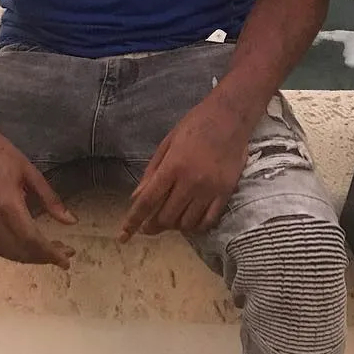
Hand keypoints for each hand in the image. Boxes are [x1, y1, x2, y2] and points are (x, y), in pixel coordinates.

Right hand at [0, 117, 76, 268]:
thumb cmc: (3, 155)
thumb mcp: (32, 173)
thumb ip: (51, 200)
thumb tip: (71, 222)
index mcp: (7, 204)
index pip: (31, 239)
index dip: (50, 253)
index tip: (67, 259)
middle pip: (19, 250)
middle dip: (43, 258)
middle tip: (64, 256)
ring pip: (5, 252)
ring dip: (28, 258)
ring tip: (49, 254)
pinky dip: (12, 252)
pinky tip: (27, 248)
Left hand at [119, 92, 249, 241]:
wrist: (230, 116)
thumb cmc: (195, 125)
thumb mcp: (167, 143)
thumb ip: (151, 172)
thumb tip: (136, 198)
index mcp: (173, 166)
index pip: (148, 202)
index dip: (133, 222)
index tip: (123, 237)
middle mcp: (191, 181)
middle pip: (166, 217)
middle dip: (153, 225)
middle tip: (149, 225)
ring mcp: (210, 188)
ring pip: (187, 223)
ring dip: (175, 226)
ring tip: (171, 219)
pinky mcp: (226, 192)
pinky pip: (209, 220)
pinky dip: (197, 226)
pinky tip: (191, 221)